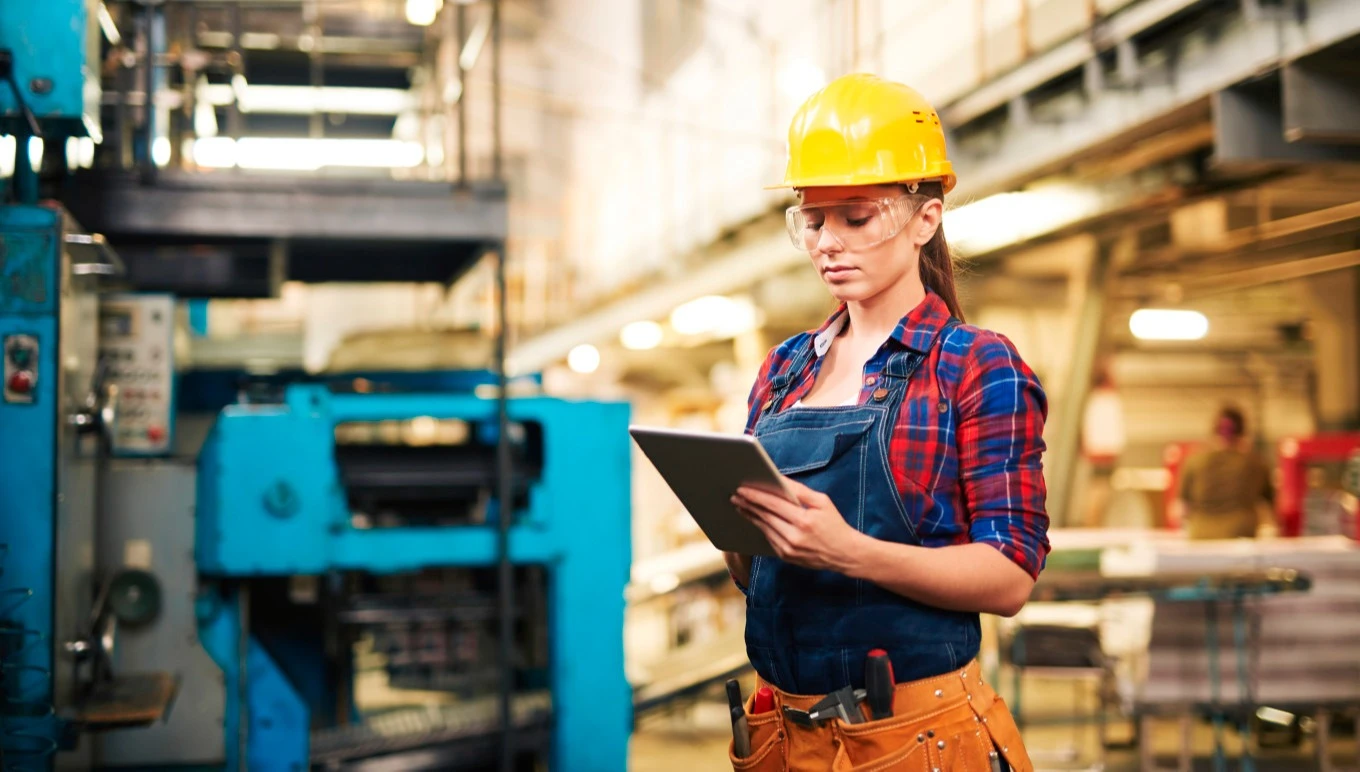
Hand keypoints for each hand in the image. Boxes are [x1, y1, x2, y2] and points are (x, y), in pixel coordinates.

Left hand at [732, 477, 865, 572]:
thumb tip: (779, 479)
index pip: (773, 504)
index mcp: (804, 520)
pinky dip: (760, 527)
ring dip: (750, 515)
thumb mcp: (822, 502)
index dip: (755, 496)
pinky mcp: (786, 557)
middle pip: (765, 516)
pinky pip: (769, 538)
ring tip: (740, 505)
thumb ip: (799, 491)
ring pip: (763, 528)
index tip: (742, 488)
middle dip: (748, 504)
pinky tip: (753, 518)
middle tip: (735, 495)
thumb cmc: (834, 524)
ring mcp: (789, 549)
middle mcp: (795, 537)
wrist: (845, 554)